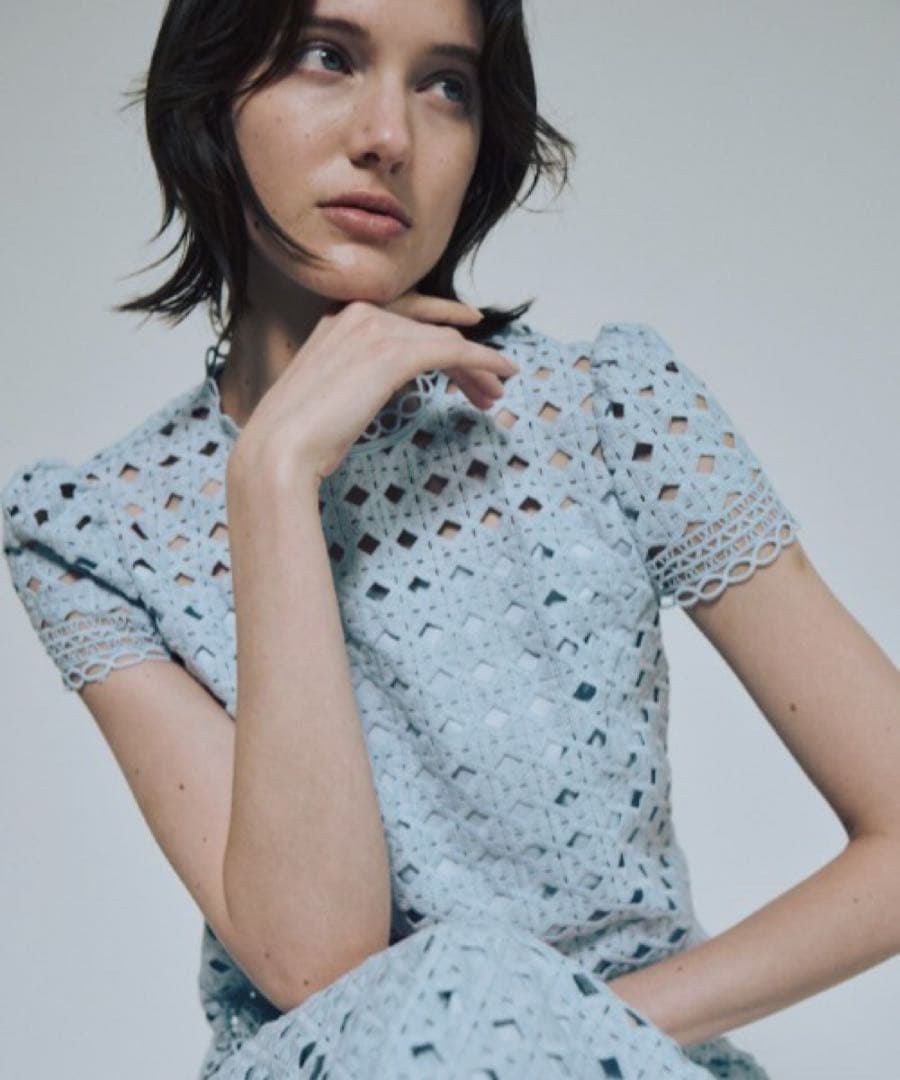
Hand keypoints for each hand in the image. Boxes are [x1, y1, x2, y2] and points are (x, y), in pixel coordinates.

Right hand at [233, 295, 518, 484]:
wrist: (280, 450)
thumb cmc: (297, 439)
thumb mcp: (329, 397)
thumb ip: (354, 380)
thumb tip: (376, 389)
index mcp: (337, 319)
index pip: (403, 313)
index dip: (439, 319)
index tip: (469, 325)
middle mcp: (358, 313)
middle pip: (429, 328)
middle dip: (464, 354)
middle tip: (489, 383)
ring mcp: (376, 329)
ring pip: (445, 340)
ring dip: (478, 366)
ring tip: (496, 395)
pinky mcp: (395, 353)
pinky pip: (454, 350)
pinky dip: (485, 359)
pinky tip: (504, 374)